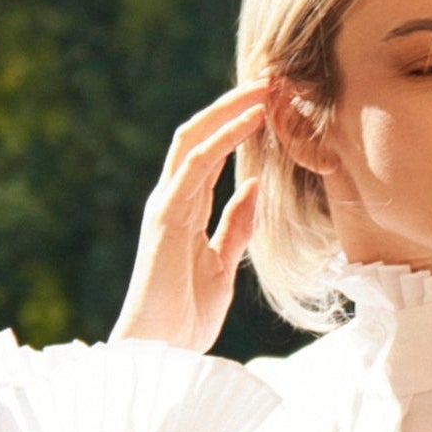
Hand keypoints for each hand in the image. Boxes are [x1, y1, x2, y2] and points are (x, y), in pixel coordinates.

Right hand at [113, 84, 269, 347]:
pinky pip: (196, 165)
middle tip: (269, 79)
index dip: (237, 124)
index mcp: (184, 209)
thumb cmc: (186, 317)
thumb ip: (235, 226)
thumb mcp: (222, 264)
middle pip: (199, 134)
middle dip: (232, 104)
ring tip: (264, 87)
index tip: (271, 103)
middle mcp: (171, 199)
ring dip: (231, 109)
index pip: (209, 152)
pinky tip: (250, 119)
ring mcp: (166, 204)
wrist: (160, 351)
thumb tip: (253, 189)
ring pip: (195, 138)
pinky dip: (223, 137)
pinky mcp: (166, 216)